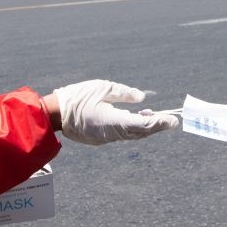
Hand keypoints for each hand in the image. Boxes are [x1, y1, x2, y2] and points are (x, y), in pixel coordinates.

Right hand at [51, 79, 179, 145]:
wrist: (54, 113)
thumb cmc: (77, 96)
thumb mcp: (102, 87)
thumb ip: (124, 94)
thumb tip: (142, 98)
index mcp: (112, 121)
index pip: (141, 123)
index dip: (159, 122)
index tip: (172, 120)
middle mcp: (110, 134)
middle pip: (139, 132)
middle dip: (156, 126)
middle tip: (171, 121)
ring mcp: (105, 139)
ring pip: (131, 135)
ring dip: (145, 127)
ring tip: (156, 116)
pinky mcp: (100, 139)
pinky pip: (121, 134)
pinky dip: (132, 128)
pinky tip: (137, 118)